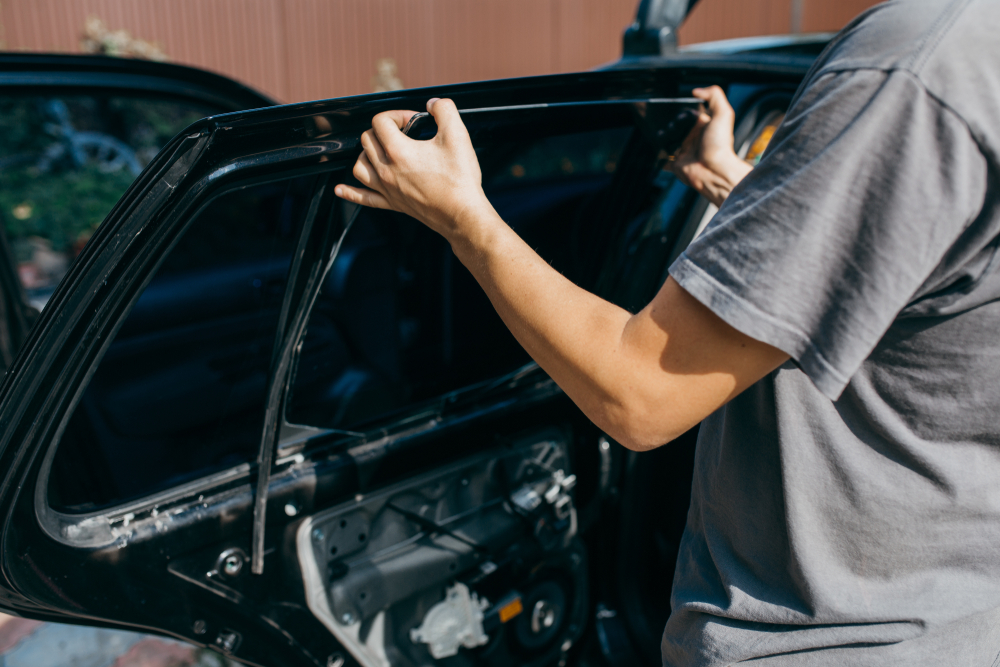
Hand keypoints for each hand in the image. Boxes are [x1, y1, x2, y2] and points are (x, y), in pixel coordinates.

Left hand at [334, 98, 496, 244]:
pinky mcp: (392, 204)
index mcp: (399, 151)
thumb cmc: (460, 180)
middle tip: (404, 132)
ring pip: (359, 166)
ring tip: (381, 150)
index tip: (414, 121)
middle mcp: (387, 170)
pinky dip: (350, 192)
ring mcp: (387, 189)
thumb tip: (433, 104)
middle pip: (367, 140)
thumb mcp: (458, 136)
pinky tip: (340, 189)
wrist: (462, 215)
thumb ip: (444, 110)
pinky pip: (364, 198)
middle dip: (383, 130)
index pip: (380, 121)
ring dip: (367, 153)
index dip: (397, 114)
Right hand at [669, 86, 752, 206]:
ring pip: (667, 141)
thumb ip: (714, 96)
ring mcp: (684, 151)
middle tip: (671, 125)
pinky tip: (657, 151)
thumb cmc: (721, 145)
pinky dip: (659, 157)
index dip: (681, 111)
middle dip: (670, 124)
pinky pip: (664, 160)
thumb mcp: (723, 114)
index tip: (674, 109)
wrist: (715, 172)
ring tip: (662, 136)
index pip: (688, 114)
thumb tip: (696, 91)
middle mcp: (693, 138)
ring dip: (662, 138)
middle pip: (675, 127)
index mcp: (702, 126)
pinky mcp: (676, 164)